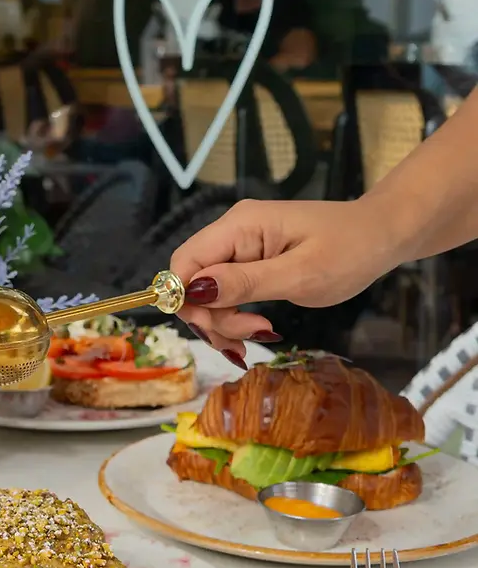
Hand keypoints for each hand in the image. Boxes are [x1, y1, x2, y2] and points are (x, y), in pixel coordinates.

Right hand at [169, 198, 393, 365]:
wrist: (383, 235)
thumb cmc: (351, 251)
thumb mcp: (300, 275)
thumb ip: (245, 283)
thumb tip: (194, 291)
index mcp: (240, 226)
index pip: (184, 264)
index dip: (186, 302)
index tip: (217, 331)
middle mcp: (232, 232)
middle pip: (192, 283)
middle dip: (212, 319)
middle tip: (248, 342)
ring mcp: (241, 247)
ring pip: (207, 294)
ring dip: (225, 323)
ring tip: (260, 337)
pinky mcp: (250, 260)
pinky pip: (227, 293)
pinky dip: (236, 317)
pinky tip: (258, 332)